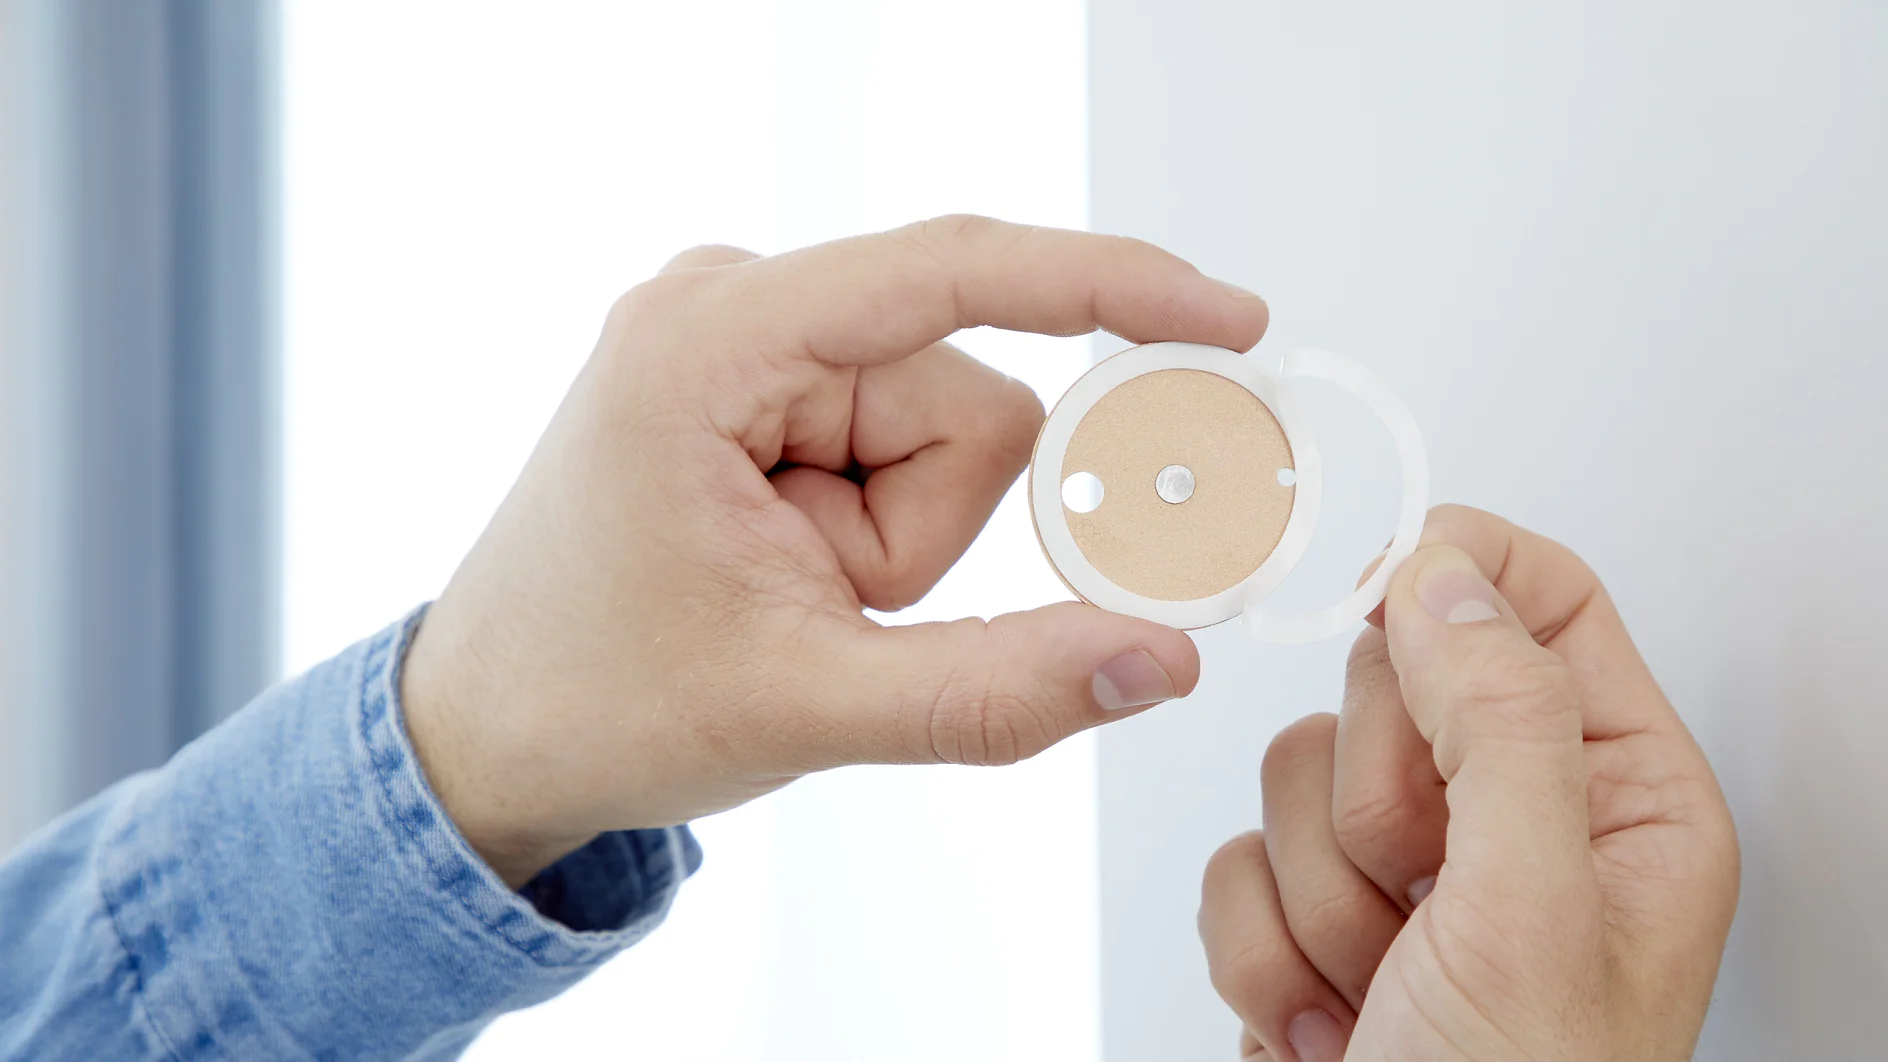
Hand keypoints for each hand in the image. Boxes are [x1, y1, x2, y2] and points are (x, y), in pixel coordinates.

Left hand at [398, 216, 1271, 885]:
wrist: (483, 730)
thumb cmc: (597, 702)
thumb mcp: (807, 705)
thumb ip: (996, 688)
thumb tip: (1163, 659)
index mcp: (709, 343)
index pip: (952, 272)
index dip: (1107, 288)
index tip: (1232, 320)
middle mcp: (728, 306)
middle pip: (964, 396)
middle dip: (929, 530)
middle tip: (831, 609)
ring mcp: (744, 339)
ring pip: (943, 428)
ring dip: (901, 540)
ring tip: (793, 595)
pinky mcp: (761, 381)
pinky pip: (900, 440)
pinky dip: (880, 527)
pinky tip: (789, 570)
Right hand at [1197, 505, 1739, 1060]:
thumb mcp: (1532, 915)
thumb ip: (1503, 725)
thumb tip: (1443, 577)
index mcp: (1620, 797)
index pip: (1541, 598)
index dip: (1450, 574)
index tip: (1379, 594)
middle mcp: (1517, 820)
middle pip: (1391, 680)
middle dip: (1374, 801)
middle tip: (1420, 897)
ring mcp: (1409, 874)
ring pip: (1291, 770)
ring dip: (1312, 899)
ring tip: (1378, 989)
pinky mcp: (1315, 920)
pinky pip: (1234, 858)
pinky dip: (1258, 950)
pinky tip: (1329, 1024)